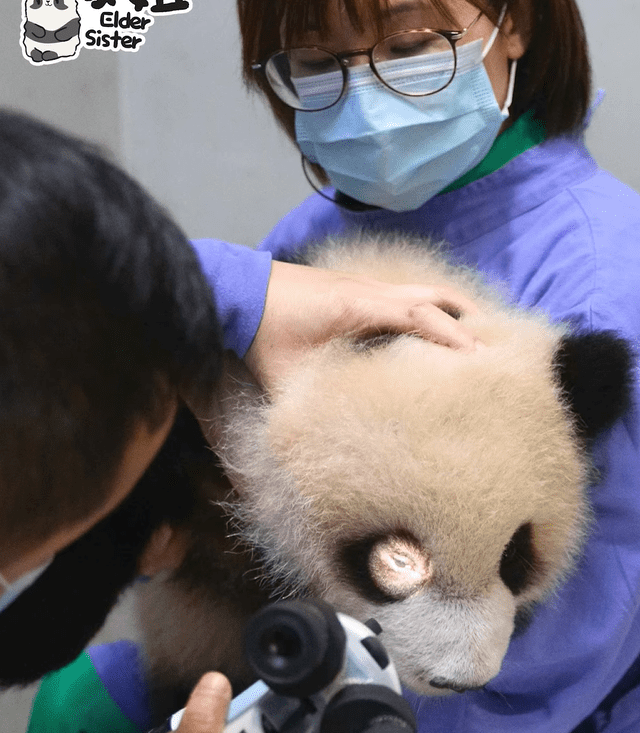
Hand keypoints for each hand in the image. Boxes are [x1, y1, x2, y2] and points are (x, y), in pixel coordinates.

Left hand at [243, 258, 480, 389]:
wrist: (236, 293)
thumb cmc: (262, 335)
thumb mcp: (285, 380)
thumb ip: (309, 410)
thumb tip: (326, 447)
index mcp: (357, 307)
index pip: (419, 316)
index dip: (452, 337)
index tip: (480, 361)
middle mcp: (369, 290)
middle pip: (436, 295)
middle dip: (468, 322)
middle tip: (496, 352)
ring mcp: (366, 284)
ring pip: (424, 291)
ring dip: (453, 312)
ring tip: (477, 342)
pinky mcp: (359, 288)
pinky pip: (407, 295)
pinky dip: (431, 311)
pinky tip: (438, 333)